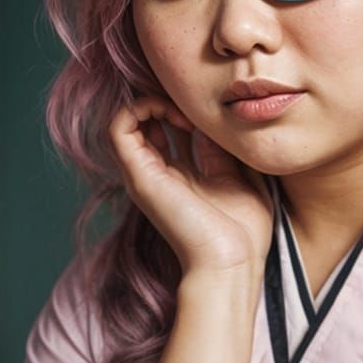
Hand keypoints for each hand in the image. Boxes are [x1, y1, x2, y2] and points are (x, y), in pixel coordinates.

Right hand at [108, 95, 272, 279]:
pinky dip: (139, 108)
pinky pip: (119, 128)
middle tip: (195, 103)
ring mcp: (146, 174)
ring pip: (128, 121)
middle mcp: (160, 173)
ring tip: (181, 108)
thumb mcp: (241, 178)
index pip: (171, 129)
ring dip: (152, 101)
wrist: (230, 262)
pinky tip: (171, 113)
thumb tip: (213, 121)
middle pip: (148, 122)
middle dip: (168, 100)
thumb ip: (225, 150)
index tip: (212, 108)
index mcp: (184, 176)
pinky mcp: (139, 176)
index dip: (187, 107)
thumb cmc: (244, 233)